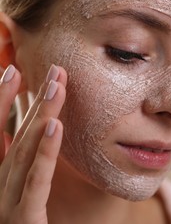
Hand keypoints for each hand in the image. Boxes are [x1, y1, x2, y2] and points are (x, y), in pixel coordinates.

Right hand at [0, 64, 66, 223]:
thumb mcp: (16, 187)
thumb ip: (21, 163)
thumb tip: (26, 131)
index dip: (3, 100)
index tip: (15, 72)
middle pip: (17, 133)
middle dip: (33, 99)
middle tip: (54, 71)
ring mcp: (5, 202)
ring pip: (26, 150)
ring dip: (42, 115)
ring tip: (56, 85)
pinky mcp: (23, 221)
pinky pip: (36, 182)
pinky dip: (45, 153)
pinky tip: (55, 126)